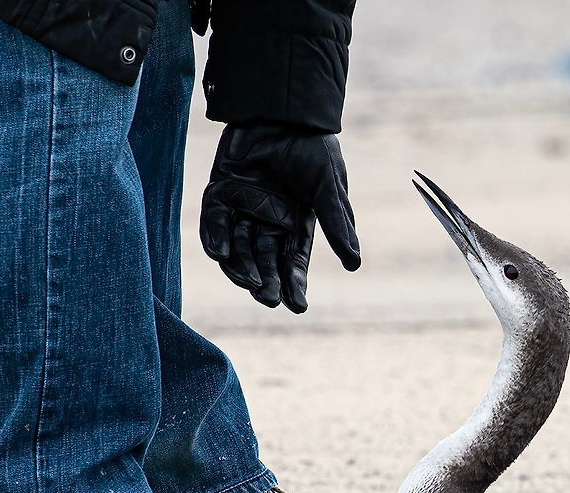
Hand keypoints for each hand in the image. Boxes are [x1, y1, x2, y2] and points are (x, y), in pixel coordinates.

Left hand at [200, 123, 359, 312]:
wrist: (282, 109)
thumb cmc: (311, 147)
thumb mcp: (328, 187)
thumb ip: (336, 224)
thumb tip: (355, 263)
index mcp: (296, 220)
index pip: (294, 259)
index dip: (295, 283)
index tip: (298, 306)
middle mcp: (268, 218)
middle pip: (265, 259)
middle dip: (267, 281)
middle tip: (268, 300)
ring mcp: (243, 206)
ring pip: (238, 247)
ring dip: (241, 267)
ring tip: (249, 283)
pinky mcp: (220, 191)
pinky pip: (215, 222)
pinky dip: (215, 238)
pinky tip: (219, 254)